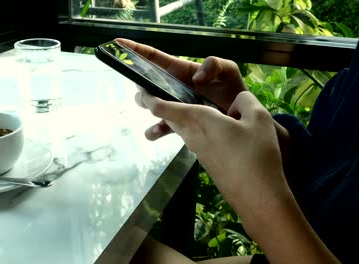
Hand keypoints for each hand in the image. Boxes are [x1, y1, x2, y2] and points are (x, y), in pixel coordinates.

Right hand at [116, 38, 246, 139]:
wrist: (241, 118)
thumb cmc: (233, 90)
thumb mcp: (228, 70)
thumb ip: (216, 65)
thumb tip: (196, 78)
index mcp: (179, 71)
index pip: (154, 58)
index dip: (135, 50)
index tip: (117, 44)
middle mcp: (172, 88)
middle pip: (147, 83)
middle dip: (141, 85)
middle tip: (145, 90)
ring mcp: (174, 106)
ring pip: (151, 105)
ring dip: (148, 107)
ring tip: (153, 109)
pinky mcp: (179, 123)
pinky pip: (162, 126)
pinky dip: (155, 130)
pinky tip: (154, 133)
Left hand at [136, 90, 286, 215]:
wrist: (257, 196)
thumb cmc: (256, 154)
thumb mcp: (259, 119)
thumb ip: (245, 101)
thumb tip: (237, 103)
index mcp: (198, 120)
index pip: (162, 108)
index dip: (148, 98)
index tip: (139, 89)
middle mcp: (192, 135)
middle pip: (169, 118)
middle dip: (156, 106)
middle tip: (147, 94)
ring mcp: (198, 151)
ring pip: (182, 129)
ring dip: (177, 118)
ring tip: (181, 106)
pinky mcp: (207, 162)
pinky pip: (196, 139)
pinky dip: (196, 129)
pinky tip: (215, 127)